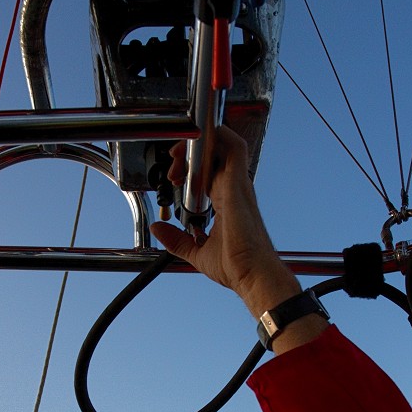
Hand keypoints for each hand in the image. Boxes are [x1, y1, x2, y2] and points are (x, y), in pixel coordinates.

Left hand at [151, 127, 300, 319]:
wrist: (252, 275)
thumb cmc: (237, 267)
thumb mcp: (197, 252)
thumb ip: (177, 240)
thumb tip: (159, 229)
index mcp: (226, 202)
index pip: (209, 172)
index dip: (189, 168)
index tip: (173, 179)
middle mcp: (234, 189)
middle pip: (213, 154)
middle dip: (188, 152)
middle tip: (172, 168)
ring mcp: (237, 185)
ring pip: (223, 145)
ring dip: (199, 142)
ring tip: (179, 156)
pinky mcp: (238, 185)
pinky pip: (235, 147)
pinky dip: (220, 136)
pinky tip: (201, 140)